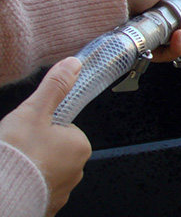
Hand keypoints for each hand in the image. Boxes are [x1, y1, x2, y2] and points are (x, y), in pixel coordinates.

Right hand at [0, 58, 90, 216]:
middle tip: (19, 149)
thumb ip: (55, 87)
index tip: (28, 133)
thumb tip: (73, 64)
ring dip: (31, 168)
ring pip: (45, 170)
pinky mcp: (46, 207)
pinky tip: (14, 181)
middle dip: (37, 149)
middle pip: (55, 150)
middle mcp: (76, 171)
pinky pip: (38, 189)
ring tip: (14, 165)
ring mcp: (61, 192)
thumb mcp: (34, 112)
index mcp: (80, 146)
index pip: (65, 129)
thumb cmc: (17, 155)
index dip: (43, 127)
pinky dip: (27, 185)